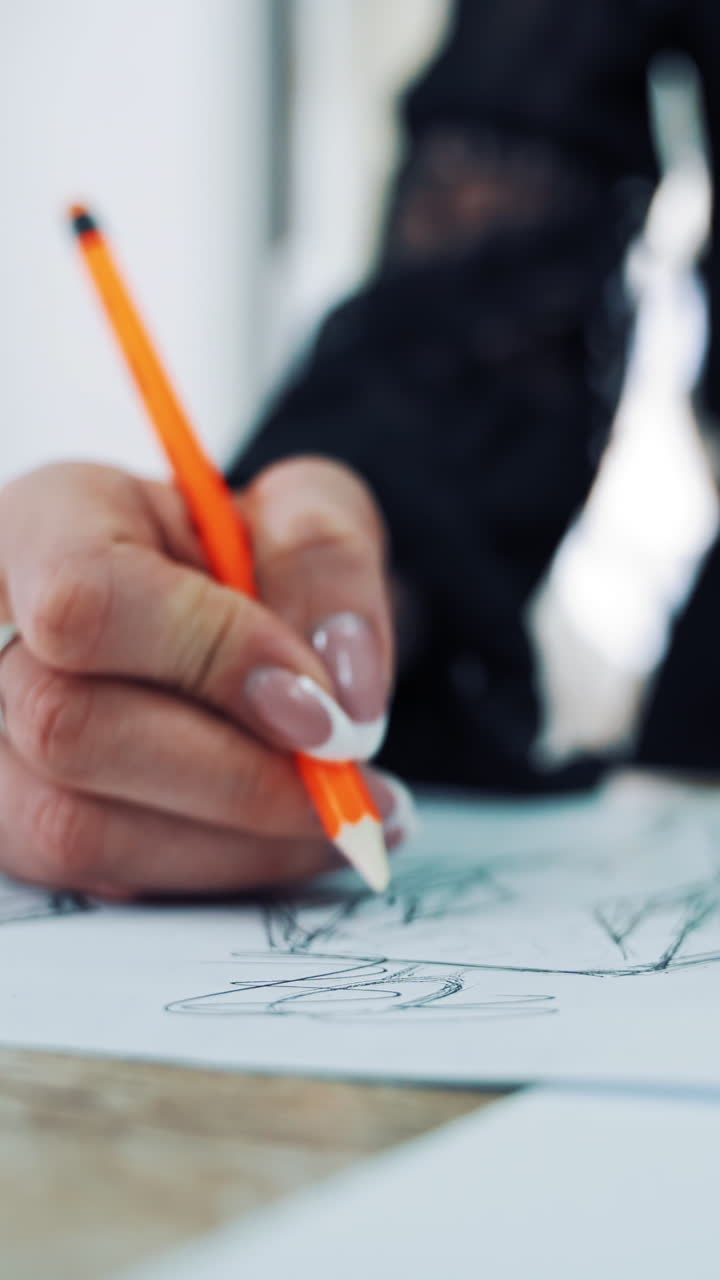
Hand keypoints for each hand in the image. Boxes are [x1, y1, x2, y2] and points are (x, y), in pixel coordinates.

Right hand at [0, 459, 412, 897]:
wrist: (213, 606)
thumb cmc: (243, 551)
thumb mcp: (306, 512)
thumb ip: (326, 566)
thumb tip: (341, 698)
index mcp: (46, 522)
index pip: (85, 600)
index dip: (212, 661)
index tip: (325, 711)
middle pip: (67, 729)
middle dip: (238, 777)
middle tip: (351, 782)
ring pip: (74, 827)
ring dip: (238, 841)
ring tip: (342, 815)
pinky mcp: (14, 822)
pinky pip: (103, 877)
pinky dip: (219, 868)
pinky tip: (291, 838)